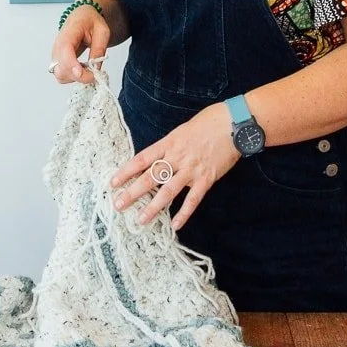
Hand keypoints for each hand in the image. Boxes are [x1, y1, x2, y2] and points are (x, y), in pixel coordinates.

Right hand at [49, 7, 109, 85]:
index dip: (72, 65)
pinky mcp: (58, 61)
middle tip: (94, 74)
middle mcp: (58, 44)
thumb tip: (95, 68)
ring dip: (75, 78)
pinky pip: (62, 75)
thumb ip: (99, 49)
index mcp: (69, 32)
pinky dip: (73, 77)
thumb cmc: (90, 21)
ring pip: (60, 75)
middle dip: (78, 76)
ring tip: (89, 70)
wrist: (82, 16)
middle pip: (60, 68)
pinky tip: (82, 70)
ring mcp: (56, 54)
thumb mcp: (102, 31)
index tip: (83, 74)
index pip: (65, 50)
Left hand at [110, 102, 238, 231]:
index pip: (142, 159)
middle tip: (118, 204)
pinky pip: (192, 200)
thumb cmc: (208, 122)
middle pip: (150, 177)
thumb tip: (158, 158)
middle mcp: (177, 157)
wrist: (233, 123)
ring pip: (168, 191)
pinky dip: (184, 213)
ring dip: (153, 207)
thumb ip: (170, 145)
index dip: (126, 171)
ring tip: (141, 220)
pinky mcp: (206, 179)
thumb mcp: (182, 130)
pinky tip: (175, 225)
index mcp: (169, 142)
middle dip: (133, 192)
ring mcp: (191, 169)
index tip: (113, 182)